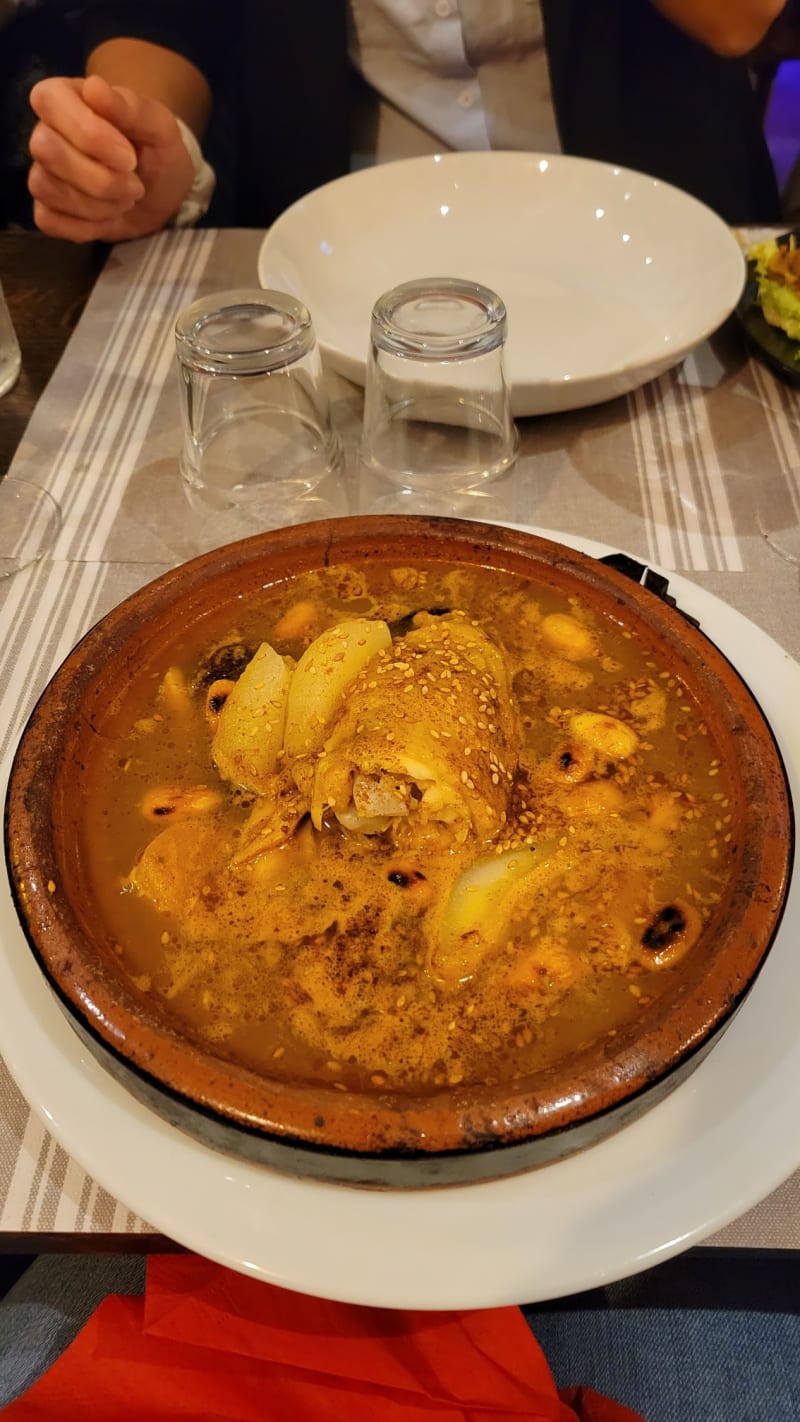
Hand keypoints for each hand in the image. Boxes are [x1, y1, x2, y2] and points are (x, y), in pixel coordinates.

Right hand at [28, 74, 194, 241]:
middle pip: (45, 150)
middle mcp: (45, 132)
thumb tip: (94, 87)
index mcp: (65, 98)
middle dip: (99, 178)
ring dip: (97, 204)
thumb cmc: (156, 149)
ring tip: (126, 199)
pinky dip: (85, 226)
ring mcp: (43, 173)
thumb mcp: (158, 125)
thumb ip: (129, 107)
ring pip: (45, 188)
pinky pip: (48, 220)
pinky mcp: (46, 210)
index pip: (48, 101)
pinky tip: (108, 217)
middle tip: (135, 185)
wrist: (162, 191)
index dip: (88, 134)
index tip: (130, 158)